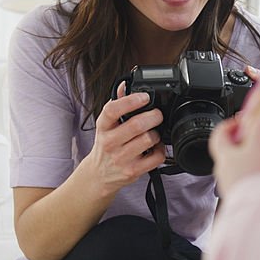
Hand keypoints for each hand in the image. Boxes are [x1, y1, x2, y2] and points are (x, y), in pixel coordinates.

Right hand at [83, 82, 166, 196]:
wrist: (99, 175)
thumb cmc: (106, 146)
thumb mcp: (106, 125)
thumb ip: (116, 104)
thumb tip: (125, 84)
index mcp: (103, 127)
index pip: (112, 110)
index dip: (131, 101)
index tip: (145, 96)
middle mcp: (110, 143)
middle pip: (137, 125)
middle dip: (153, 116)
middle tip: (157, 114)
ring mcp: (121, 158)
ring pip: (148, 139)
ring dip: (156, 133)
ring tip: (153, 132)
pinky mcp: (133, 171)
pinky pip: (156, 157)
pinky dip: (161, 150)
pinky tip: (155, 147)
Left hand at [209, 106, 259, 195]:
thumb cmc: (254, 183)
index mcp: (224, 159)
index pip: (219, 136)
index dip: (229, 124)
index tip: (243, 119)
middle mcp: (228, 176)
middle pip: (238, 153)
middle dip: (253, 142)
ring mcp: (239, 190)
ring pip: (251, 168)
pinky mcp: (253, 202)